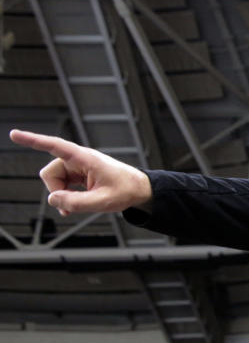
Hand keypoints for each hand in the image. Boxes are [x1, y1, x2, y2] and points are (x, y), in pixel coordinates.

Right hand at [9, 129, 152, 214]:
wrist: (140, 190)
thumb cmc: (126, 191)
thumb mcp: (103, 202)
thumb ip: (76, 202)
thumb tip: (52, 200)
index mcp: (85, 158)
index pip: (55, 146)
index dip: (33, 141)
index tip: (14, 134)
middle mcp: (78, 160)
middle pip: (50, 173)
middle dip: (55, 191)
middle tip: (70, 207)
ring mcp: (78, 167)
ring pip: (54, 181)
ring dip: (61, 195)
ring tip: (76, 208)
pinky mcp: (79, 174)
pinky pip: (62, 185)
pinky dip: (65, 196)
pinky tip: (73, 207)